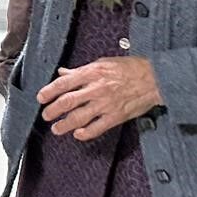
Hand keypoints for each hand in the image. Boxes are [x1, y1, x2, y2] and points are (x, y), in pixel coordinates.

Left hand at [36, 56, 162, 141]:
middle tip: (45, 115)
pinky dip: (85, 133)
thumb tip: (63, 73)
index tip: (41, 97)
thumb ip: (81, 70)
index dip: (49, 91)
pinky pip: (97, 128)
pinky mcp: (116, 116)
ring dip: (65, 125)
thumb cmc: (130, 68)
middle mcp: (96, 89)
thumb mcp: (103, 62)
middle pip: (68, 102)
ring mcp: (106, 104)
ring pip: (79, 117)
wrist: (155, 78)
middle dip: (53, 110)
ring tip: (57, 129)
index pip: (64, 83)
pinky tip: (78, 134)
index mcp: (92, 73)